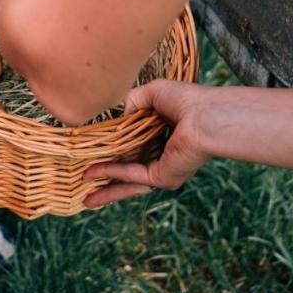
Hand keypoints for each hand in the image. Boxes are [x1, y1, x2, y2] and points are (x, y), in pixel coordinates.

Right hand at [83, 80, 212, 207]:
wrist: (205, 115)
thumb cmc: (186, 100)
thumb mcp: (152, 94)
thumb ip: (132, 102)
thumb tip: (115, 113)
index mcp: (165, 136)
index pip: (136, 147)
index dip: (115, 150)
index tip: (94, 151)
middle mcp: (165, 156)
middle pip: (130, 171)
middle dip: (109, 181)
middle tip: (88, 185)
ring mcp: (164, 169)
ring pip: (128, 181)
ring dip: (107, 189)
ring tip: (86, 199)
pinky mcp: (163, 177)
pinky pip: (131, 175)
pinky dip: (111, 173)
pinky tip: (92, 173)